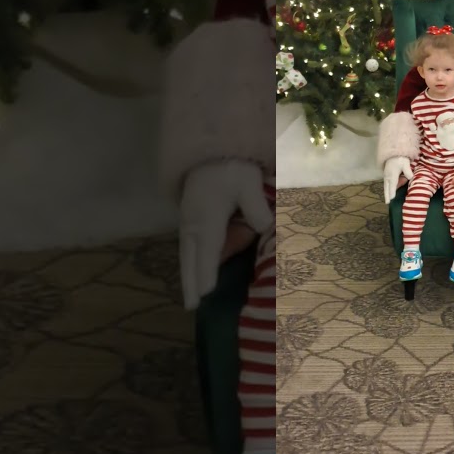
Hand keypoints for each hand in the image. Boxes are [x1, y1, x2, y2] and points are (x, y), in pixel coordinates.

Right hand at [179, 160, 272, 309]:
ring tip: (191, 295)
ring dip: (188, 273)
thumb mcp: (248, 184)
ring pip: (187, 253)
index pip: (207, 253)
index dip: (206, 274)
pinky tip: (195, 269)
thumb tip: (266, 230)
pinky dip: (191, 259)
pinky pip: (189, 244)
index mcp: (206, 219)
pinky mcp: (190, 216)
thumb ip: (257, 209)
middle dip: (190, 282)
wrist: (209, 146)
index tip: (204, 295)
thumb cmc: (231, 166)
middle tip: (191, 307)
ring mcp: (189, 220)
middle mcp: (193, 224)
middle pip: (190, 258)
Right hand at [383, 156, 412, 202]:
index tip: (391, 200)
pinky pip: (387, 182)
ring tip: (388, 198)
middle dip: (387, 195)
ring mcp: (386, 175)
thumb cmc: (400, 158)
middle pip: (386, 188)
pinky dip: (388, 187)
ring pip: (386, 185)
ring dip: (387, 191)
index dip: (391, 193)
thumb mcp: (405, 164)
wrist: (393, 151)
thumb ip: (408, 172)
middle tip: (387, 203)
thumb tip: (411, 179)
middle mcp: (387, 176)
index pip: (392, 186)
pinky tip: (390, 189)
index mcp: (392, 175)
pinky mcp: (386, 173)